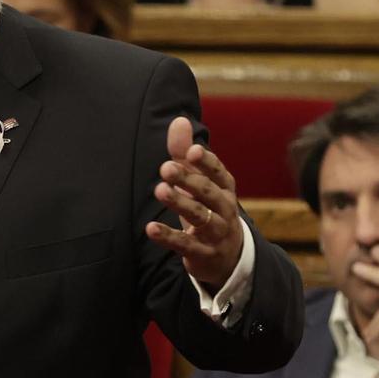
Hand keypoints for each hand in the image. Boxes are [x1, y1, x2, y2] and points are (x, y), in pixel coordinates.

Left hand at [145, 116, 245, 286]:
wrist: (228, 257)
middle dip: (189, 180)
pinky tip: (151, 228)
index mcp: (225, 189)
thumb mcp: (199, 183)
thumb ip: (185, 154)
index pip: (219, 173)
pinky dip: (168, 236)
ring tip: (159, 190)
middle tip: (166, 168)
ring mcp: (216, 233)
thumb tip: (178, 120)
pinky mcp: (203, 254)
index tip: (192, 151)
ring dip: (180, 203)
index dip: (207, 162)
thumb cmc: (209, 210)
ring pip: (200, 217)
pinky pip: (185, 245)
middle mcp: (225, 210)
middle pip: (209, 193)